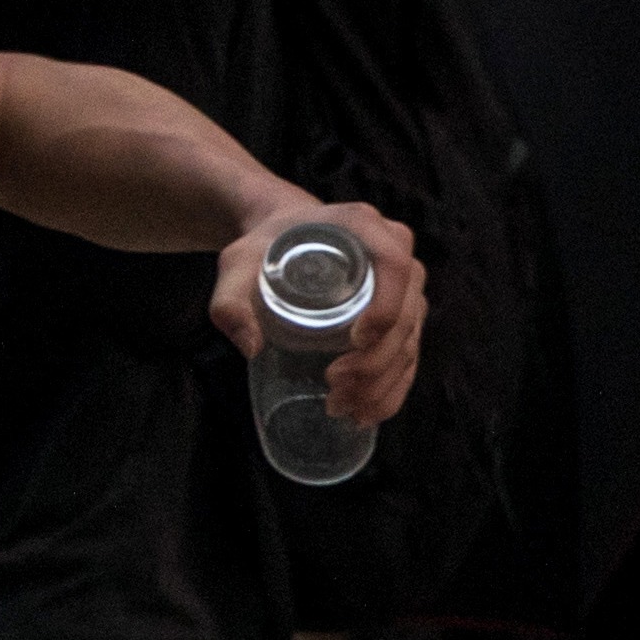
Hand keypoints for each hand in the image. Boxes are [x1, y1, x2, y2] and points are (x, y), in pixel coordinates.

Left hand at [207, 201, 422, 426]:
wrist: (281, 241)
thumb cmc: (265, 248)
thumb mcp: (237, 264)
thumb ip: (230, 299)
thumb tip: (250, 346)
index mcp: (363, 226)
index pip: (394, 265)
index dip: (385, 306)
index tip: (355, 341)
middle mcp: (394, 252)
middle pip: (406, 313)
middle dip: (376, 361)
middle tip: (335, 388)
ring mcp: (403, 287)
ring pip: (410, 341)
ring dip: (383, 383)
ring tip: (341, 407)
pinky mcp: (401, 315)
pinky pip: (409, 355)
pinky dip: (392, 389)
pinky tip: (366, 413)